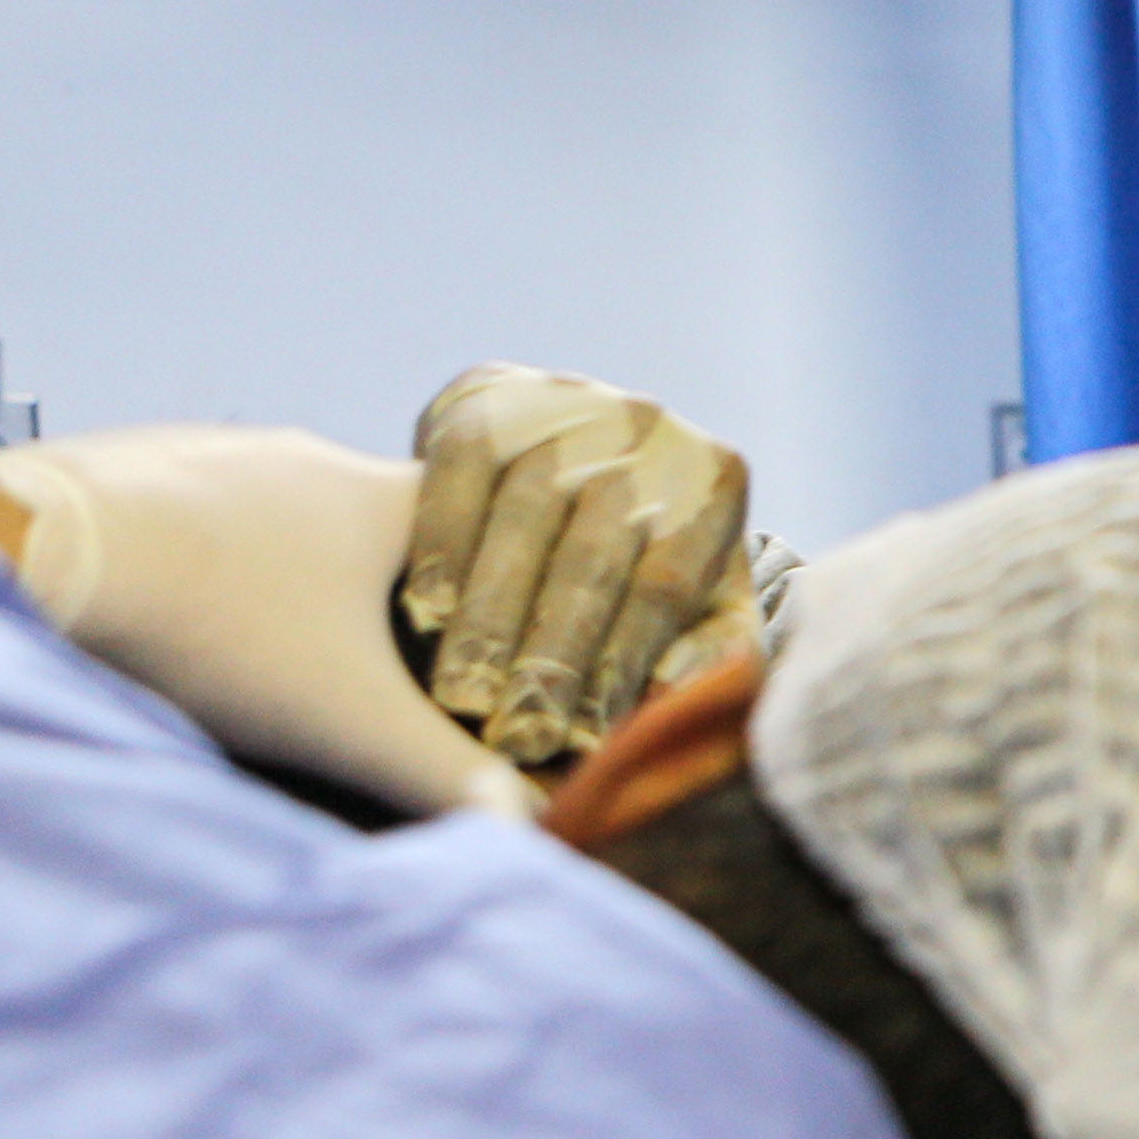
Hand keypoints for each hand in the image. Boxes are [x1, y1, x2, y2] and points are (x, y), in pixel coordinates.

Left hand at [0, 426, 540, 822]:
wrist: (35, 549)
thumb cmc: (211, 630)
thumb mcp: (347, 723)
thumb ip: (447, 778)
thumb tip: (530, 830)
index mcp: (380, 497)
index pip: (489, 530)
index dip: (507, 599)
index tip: (499, 660)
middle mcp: (309, 456)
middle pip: (390, 532)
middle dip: (398, 608)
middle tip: (390, 683)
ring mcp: (218, 453)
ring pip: (291, 523)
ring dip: (298, 587)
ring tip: (276, 661)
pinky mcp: (138, 464)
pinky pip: (205, 518)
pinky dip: (214, 570)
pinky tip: (186, 628)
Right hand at [401, 365, 756, 765]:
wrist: (571, 463)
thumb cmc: (642, 565)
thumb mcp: (697, 607)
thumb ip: (707, 653)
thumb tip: (681, 696)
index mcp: (713, 480)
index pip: (662, 586)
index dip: (618, 668)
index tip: (581, 744)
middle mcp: (648, 427)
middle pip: (593, 555)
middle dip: (549, 655)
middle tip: (515, 736)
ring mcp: (565, 401)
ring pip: (522, 519)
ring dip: (488, 614)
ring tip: (460, 699)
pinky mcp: (486, 394)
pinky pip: (458, 474)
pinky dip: (441, 546)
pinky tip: (425, 614)